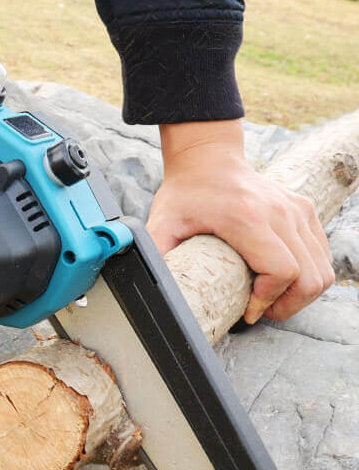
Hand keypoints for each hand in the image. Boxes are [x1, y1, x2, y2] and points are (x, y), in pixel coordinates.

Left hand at [146, 120, 334, 323]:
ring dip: (302, 294)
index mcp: (247, 218)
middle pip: (309, 276)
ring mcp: (297, 209)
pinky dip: (309, 274)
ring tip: (272, 301)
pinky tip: (282, 281)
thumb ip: (154, 255)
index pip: (282, 271)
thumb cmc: (184, 193)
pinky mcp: (304, 209)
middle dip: (287, 305)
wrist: (207, 158)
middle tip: (261, 312)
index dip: (268, 300)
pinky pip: (321, 253)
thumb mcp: (161, 223)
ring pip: (321, 268)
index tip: (248, 312)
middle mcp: (280, 212)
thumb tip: (147, 289)